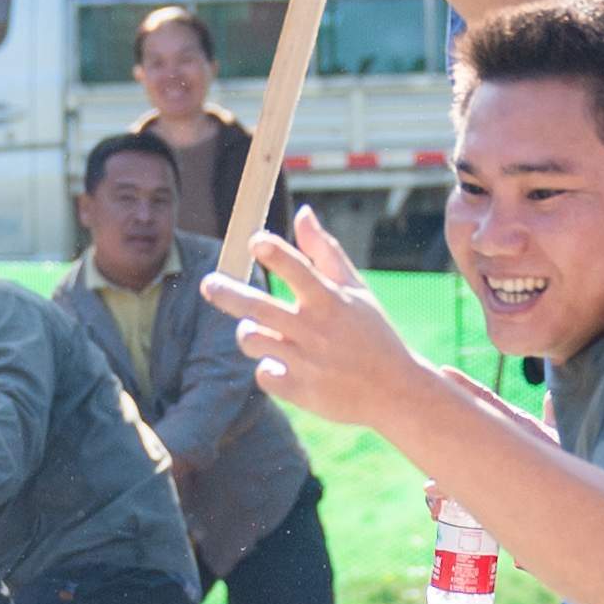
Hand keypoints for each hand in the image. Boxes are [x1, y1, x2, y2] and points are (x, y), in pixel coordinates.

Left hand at [196, 211, 438, 433]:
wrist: (394, 390)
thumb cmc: (371, 333)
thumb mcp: (355, 289)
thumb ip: (324, 252)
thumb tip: (302, 213)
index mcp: (331, 301)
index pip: (298, 270)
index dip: (274, 254)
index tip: (254, 240)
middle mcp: (315, 330)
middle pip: (258, 307)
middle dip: (228, 294)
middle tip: (209, 283)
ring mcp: (306, 362)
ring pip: (252, 340)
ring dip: (248, 332)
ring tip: (260, 328)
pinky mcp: (299, 390)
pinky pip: (264, 373)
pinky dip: (270, 368)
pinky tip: (289, 365)